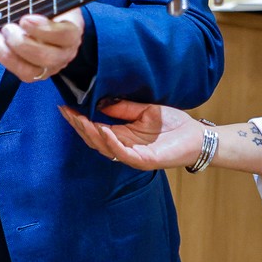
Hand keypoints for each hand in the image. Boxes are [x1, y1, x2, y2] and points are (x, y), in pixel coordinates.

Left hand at [0, 0, 84, 83]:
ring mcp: (51, 65)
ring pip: (32, 70)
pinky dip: (4, 59)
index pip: (65, 34)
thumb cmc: (49, 6)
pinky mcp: (36, 73)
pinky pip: (21, 73)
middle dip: (23, 43)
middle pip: (48, 56)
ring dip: (7, 53)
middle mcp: (65, 51)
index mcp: (72, 28)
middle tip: (7, 27)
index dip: (45, 29)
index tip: (25, 18)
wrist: (51, 24)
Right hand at [58, 99, 204, 170]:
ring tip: (80, 120)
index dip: (79, 119)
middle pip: (94, 140)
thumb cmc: (174, 124)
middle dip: (79, 126)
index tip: (65, 106)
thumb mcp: (145, 110)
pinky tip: (104, 131)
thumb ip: (124, 108)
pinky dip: (112, 143)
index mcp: (123, 135)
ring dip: (91, 134)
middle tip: (67, 112)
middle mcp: (124, 147)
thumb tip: (101, 101)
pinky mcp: (144, 161)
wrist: (197, 136)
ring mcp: (133, 155)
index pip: (95, 129)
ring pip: (104, 148)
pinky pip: (123, 154)